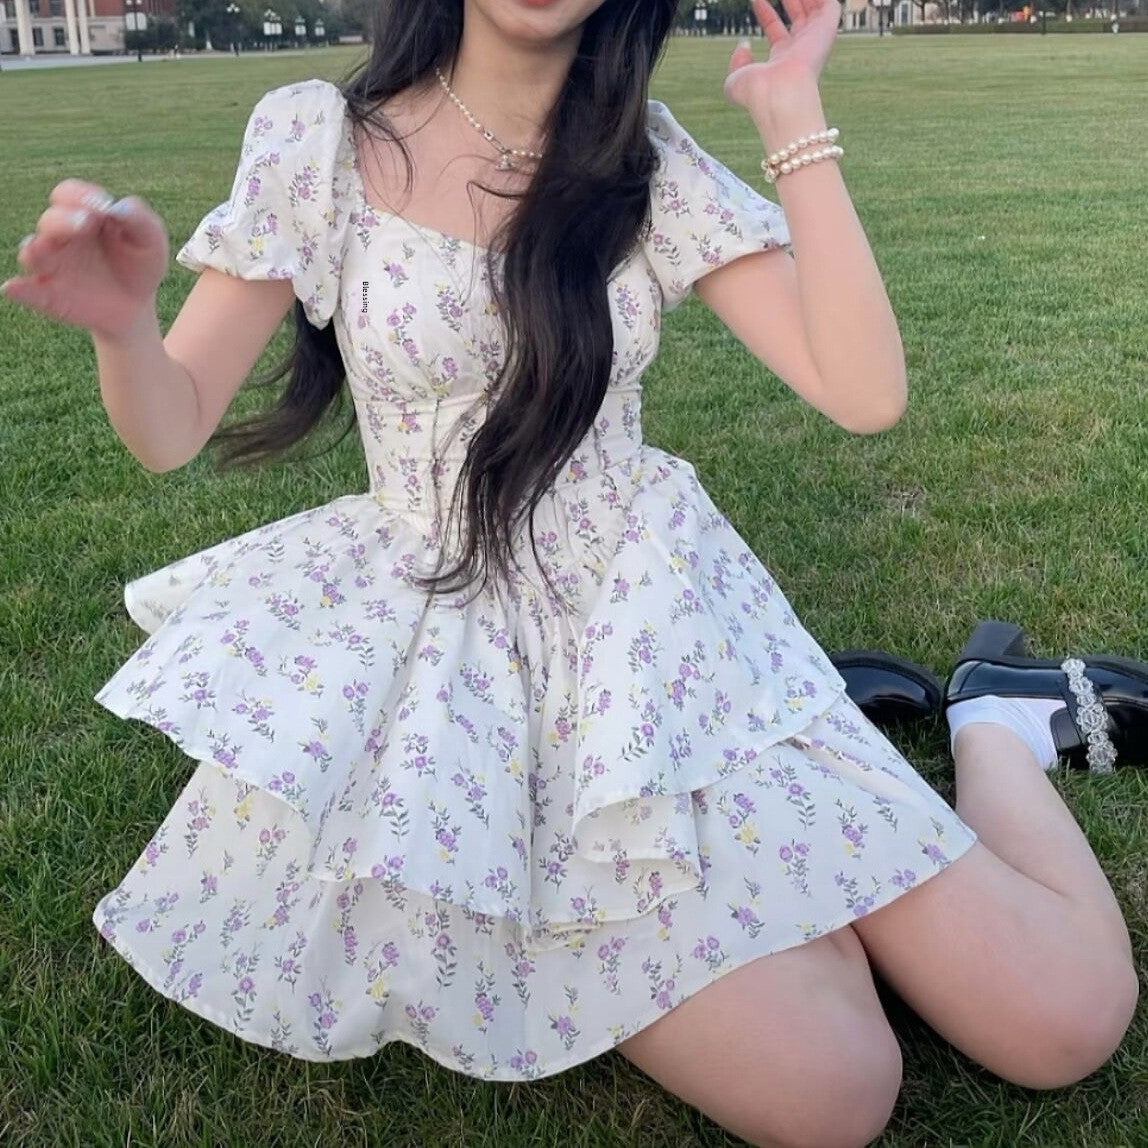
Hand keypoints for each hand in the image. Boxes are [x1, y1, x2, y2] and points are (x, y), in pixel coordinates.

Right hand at [2, 180, 168, 340]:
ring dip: (37, 248)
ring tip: (46, 249)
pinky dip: (18, 289)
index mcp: (82, 215)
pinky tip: (14, 288)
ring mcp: (51, 265)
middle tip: (86, 224)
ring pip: (32, 250)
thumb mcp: (151, 241)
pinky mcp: (48, 295)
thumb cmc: (140, 265)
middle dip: (64, 220)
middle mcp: (60, 236)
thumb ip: (139, 219)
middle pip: (50, 220)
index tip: (102, 205)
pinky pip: (26, 291)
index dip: (81, 195)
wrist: (137, 307)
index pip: (69, 194)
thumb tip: (116, 206)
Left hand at [725, 0, 841, 113]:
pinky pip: (830, 5)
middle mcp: (800, 50)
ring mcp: (814, 40)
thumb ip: (737, 63)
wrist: (778, 93)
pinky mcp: (827, 30)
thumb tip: (744, 45)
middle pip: (799, 18)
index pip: (776, 31)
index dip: (765, 14)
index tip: (755, 1)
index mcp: (781, 61)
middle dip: (790, 1)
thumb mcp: (735, 80)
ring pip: (815, 9)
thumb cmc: (756, 92)